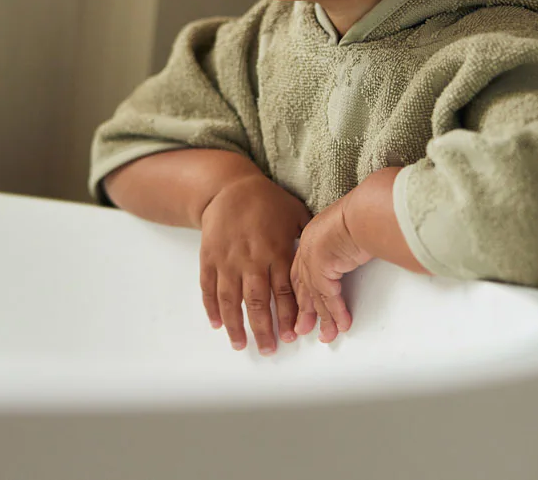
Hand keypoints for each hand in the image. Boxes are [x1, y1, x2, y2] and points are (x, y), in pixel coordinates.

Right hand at [198, 173, 310, 354]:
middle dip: (263, 330)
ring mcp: (227, 259)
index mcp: (275, 251)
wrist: (229, 187)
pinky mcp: (209, 257)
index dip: (288, 317)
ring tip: (240, 345)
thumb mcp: (295, 213)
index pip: (284, 292)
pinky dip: (212, 307)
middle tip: (268, 350)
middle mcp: (251, 259)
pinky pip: (208, 287)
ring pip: (230, 299)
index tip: (292, 336)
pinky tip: (217, 324)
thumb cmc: (266, 200)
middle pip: (257, 302)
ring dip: (235, 325)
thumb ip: (309, 239)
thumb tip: (329, 255)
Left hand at [290, 197, 373, 341]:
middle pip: (303, 287)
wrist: (365, 212)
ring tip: (327, 335)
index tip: (301, 305)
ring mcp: (312, 260)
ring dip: (324, 319)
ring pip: (316, 297)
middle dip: (304, 311)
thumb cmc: (362, 213)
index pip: (301, 270)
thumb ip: (346, 244)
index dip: (301, 290)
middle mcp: (308, 249)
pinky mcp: (323, 271)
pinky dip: (337, 314)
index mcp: (311, 237)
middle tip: (302, 328)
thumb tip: (356, 251)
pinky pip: (330, 299)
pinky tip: (342, 325)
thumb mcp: (349, 229)